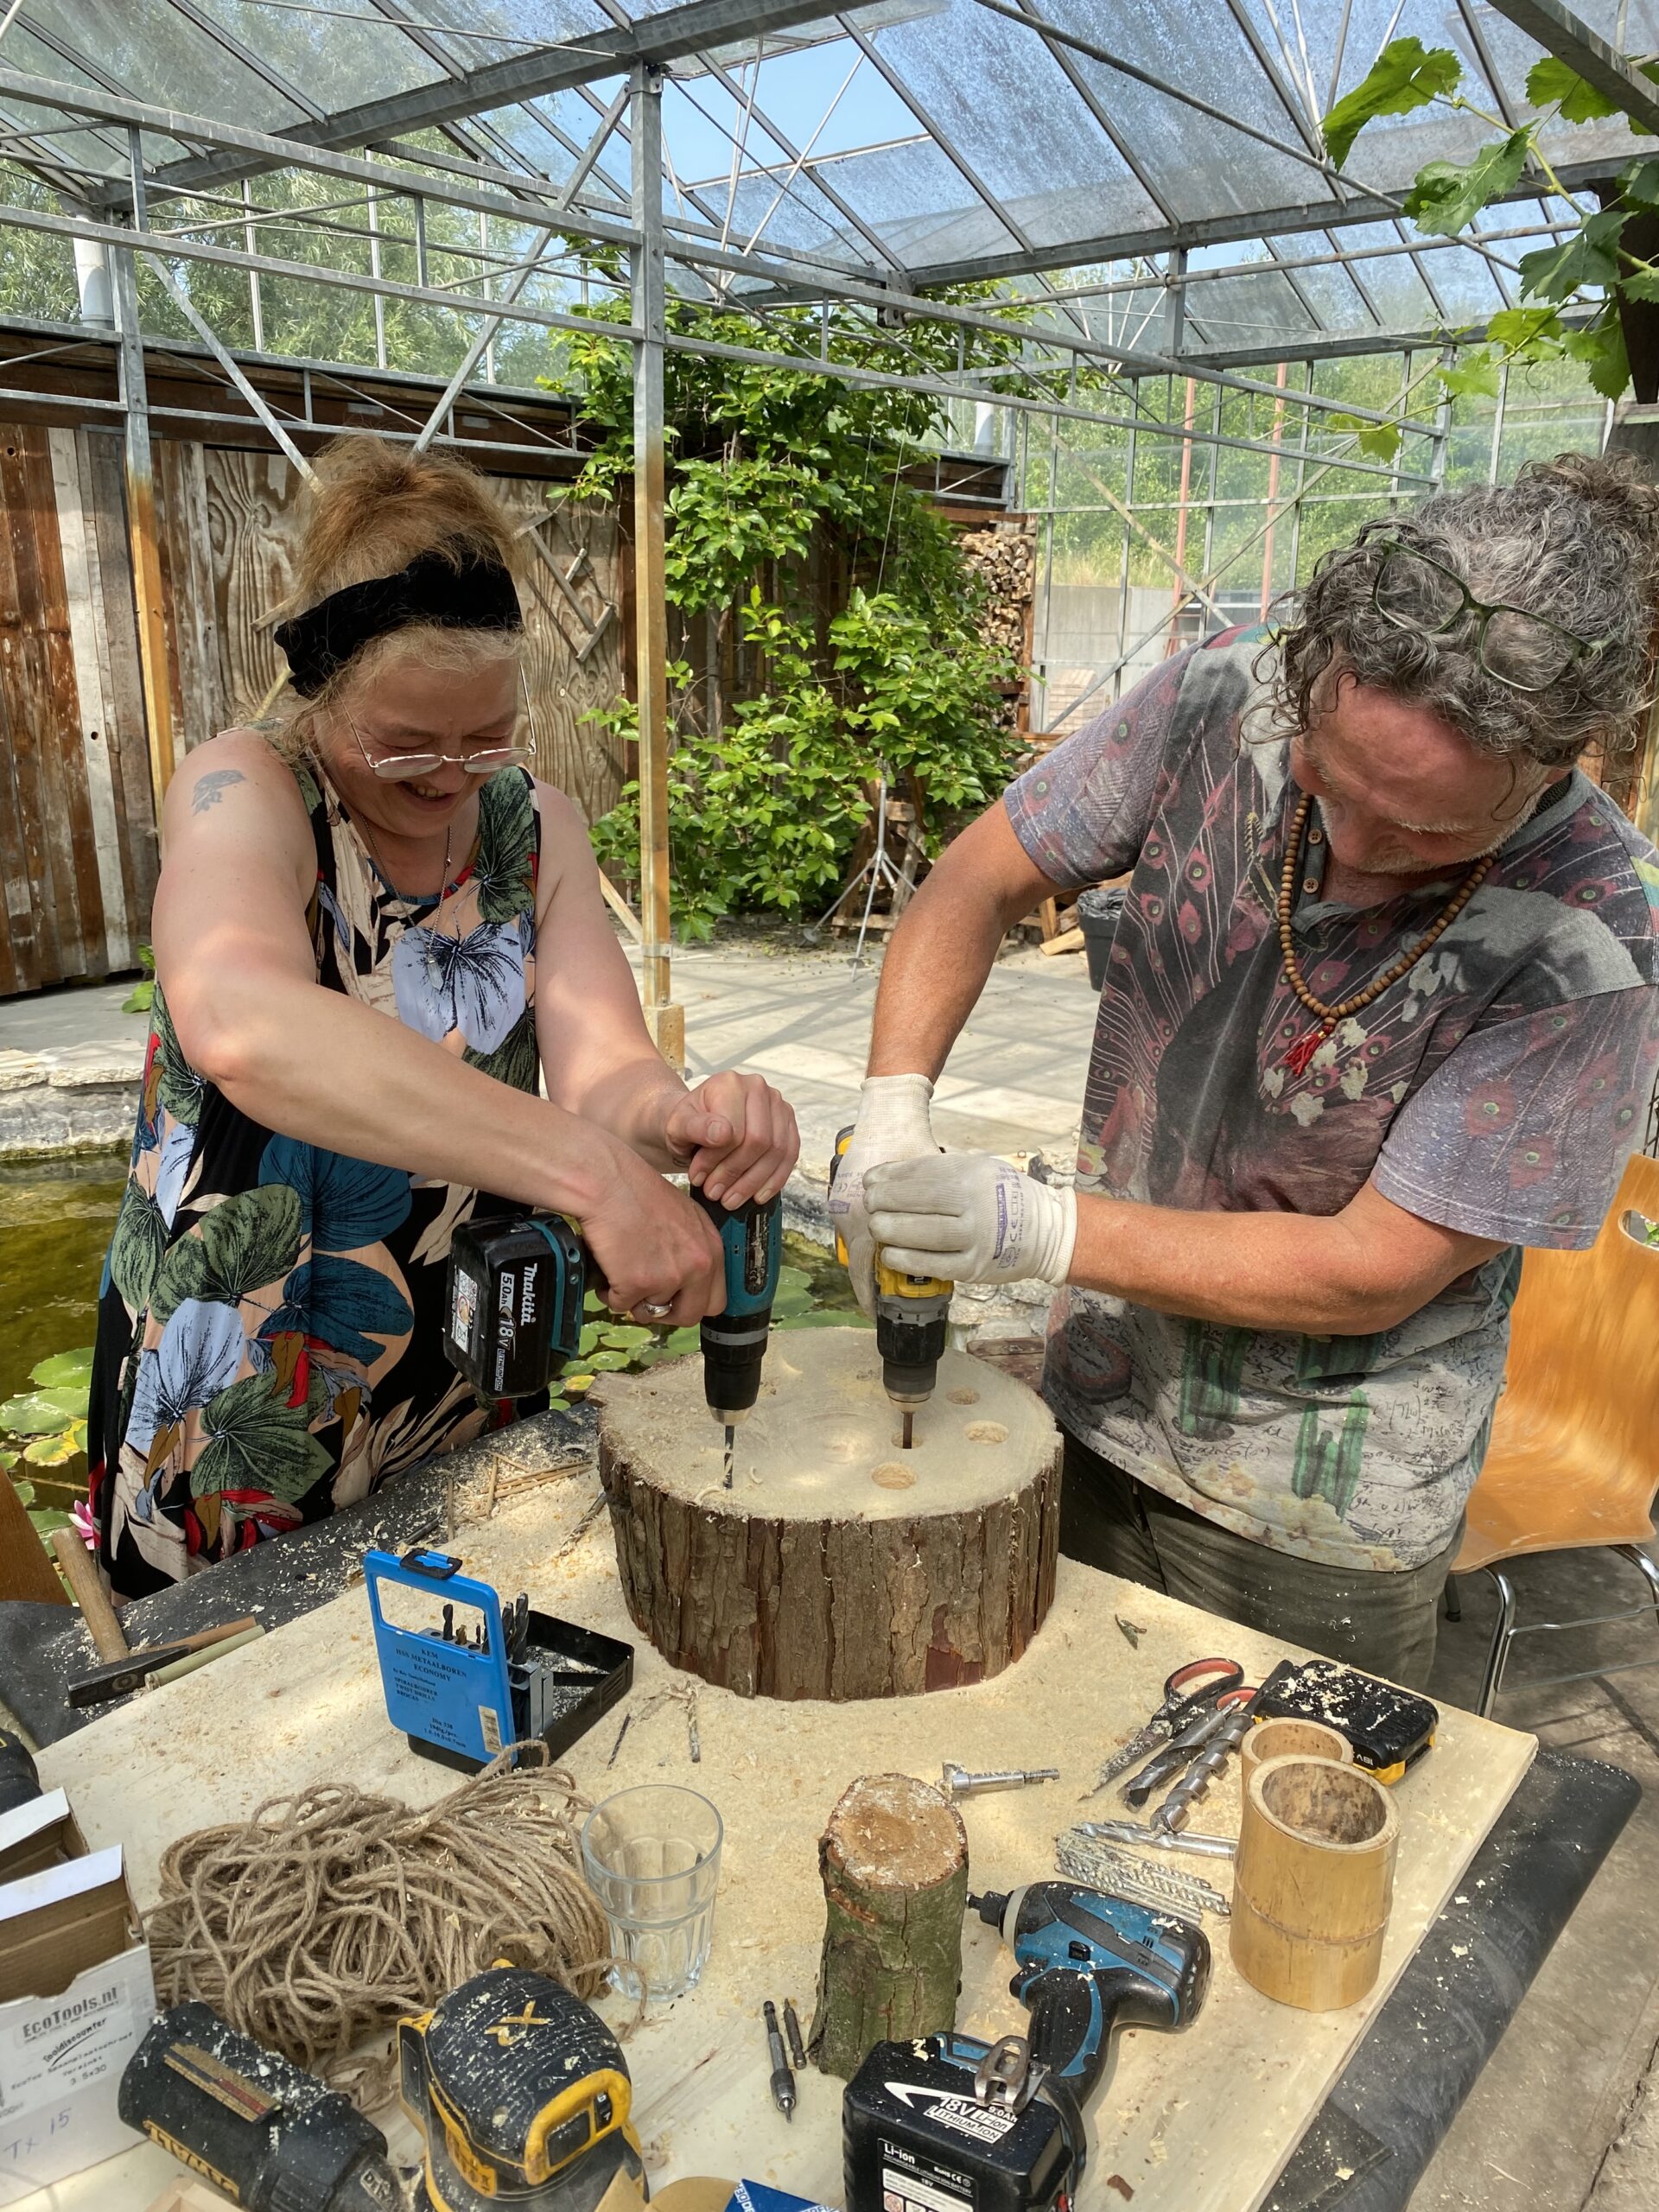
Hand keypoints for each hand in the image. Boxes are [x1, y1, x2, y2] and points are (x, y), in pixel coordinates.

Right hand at [581, 1140, 727, 1322]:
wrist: (608, 1183)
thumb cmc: (638, 1192)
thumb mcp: (685, 1217)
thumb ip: (692, 1249)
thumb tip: (684, 1277)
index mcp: (711, 1249)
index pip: (716, 1300)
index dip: (692, 1304)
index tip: (676, 1301)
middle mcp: (697, 1265)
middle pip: (689, 1316)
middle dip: (665, 1314)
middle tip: (646, 1299)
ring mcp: (669, 1277)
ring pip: (650, 1310)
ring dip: (634, 1298)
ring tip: (621, 1272)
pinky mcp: (638, 1283)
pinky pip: (622, 1305)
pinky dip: (610, 1293)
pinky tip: (608, 1269)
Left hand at [660, 1070, 799, 1207]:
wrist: (697, 1124)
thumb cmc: (686, 1125)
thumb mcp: (677, 1127)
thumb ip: (694, 1128)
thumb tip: (723, 1133)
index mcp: (729, 1084)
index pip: (734, 1130)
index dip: (717, 1161)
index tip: (698, 1178)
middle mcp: (758, 1088)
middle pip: (759, 1141)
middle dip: (736, 1174)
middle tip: (715, 1193)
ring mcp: (777, 1105)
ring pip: (777, 1151)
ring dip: (754, 1182)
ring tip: (730, 1199)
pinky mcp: (788, 1123)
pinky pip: (790, 1155)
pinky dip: (775, 1180)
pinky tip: (757, 1196)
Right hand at [829, 1074, 938, 1315]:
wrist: (887, 1111)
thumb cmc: (913, 1144)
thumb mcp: (932, 1184)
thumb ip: (934, 1220)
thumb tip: (946, 1256)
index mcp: (866, 1220)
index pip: (863, 1272)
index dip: (870, 1296)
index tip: (880, 1312)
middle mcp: (848, 1216)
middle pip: (858, 1261)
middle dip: (873, 1279)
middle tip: (889, 1296)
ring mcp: (841, 1205)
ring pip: (856, 1243)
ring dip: (872, 1256)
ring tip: (891, 1269)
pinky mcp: (839, 1195)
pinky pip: (853, 1224)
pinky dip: (867, 1235)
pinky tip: (886, 1238)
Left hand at [864, 1153, 1077, 1287]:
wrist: (1046, 1231)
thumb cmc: (1001, 1194)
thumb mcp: (977, 1167)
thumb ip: (935, 1170)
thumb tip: (883, 1176)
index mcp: (973, 1175)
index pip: (921, 1175)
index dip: (889, 1179)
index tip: (869, 1181)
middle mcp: (976, 1205)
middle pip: (919, 1204)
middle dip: (885, 1204)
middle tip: (869, 1206)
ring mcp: (976, 1239)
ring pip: (924, 1236)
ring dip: (891, 1233)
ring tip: (877, 1228)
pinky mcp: (974, 1268)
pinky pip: (934, 1265)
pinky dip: (907, 1261)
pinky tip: (890, 1254)